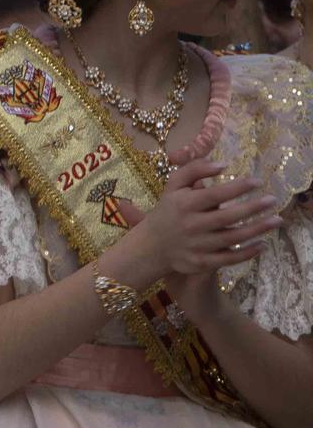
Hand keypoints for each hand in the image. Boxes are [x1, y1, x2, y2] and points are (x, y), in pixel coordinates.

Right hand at [113, 159, 281, 279]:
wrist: (151, 245)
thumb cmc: (168, 211)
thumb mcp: (173, 186)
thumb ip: (194, 170)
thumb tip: (222, 165)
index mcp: (183, 204)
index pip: (213, 194)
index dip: (237, 188)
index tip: (257, 181)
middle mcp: (191, 225)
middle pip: (227, 217)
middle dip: (253, 208)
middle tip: (273, 200)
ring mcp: (197, 245)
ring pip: (232, 238)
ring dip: (257, 229)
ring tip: (277, 220)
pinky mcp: (201, 262)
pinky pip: (229, 259)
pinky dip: (247, 253)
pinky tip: (262, 245)